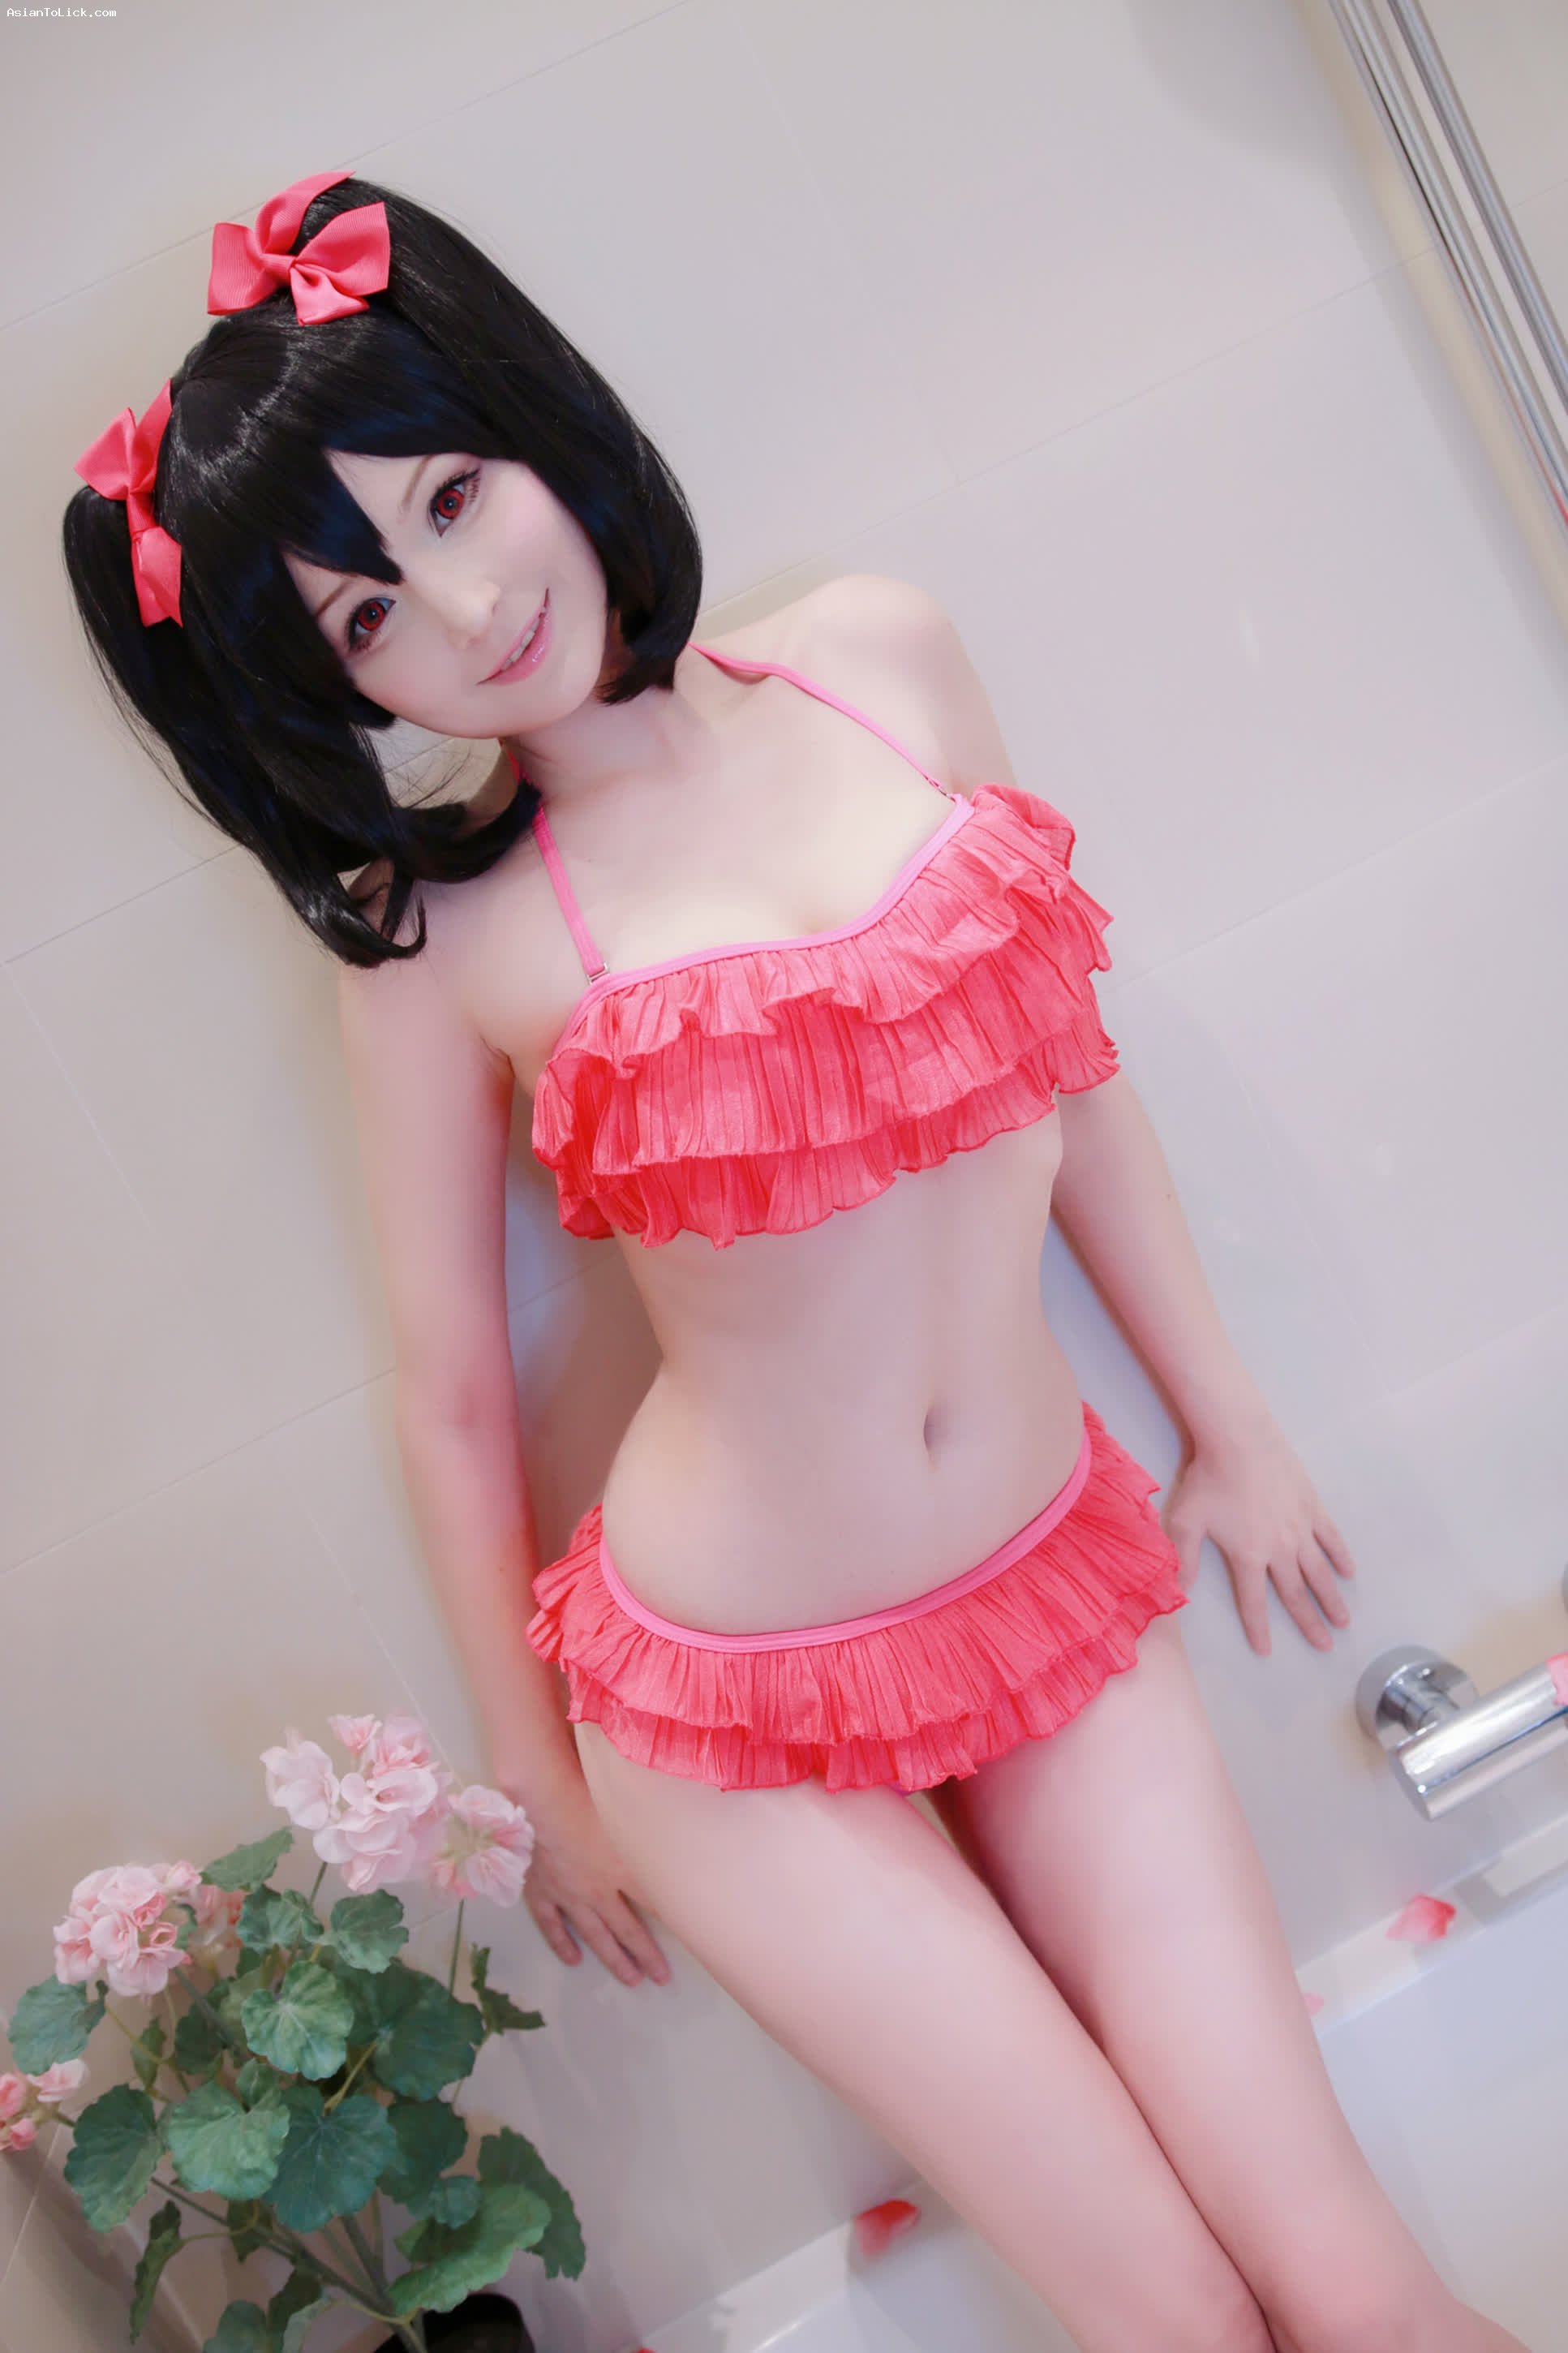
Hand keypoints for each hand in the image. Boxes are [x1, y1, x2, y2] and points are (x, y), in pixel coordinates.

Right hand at [518, 1768, 671, 1989]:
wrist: (540, 1802)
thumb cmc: (586, 1795)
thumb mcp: (630, 1810)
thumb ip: (652, 1826)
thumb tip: (678, 1825)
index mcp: (623, 1869)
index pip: (656, 1901)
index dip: (675, 1921)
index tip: (693, 1939)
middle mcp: (598, 1889)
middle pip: (627, 1928)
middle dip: (645, 1954)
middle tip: (661, 1978)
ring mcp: (567, 1894)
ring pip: (594, 1934)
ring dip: (613, 1958)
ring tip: (631, 1980)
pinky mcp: (540, 1892)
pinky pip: (552, 1924)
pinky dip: (562, 1943)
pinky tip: (573, 1960)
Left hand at [1163, 1421, 1356, 1655]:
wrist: (1238, 1439)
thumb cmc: (1208, 1479)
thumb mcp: (1186, 1521)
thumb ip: (1184, 1559)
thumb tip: (1179, 1592)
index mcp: (1247, 1556)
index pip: (1253, 1601)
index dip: (1259, 1628)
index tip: (1266, 1651)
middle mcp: (1279, 1549)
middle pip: (1296, 1594)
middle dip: (1309, 1623)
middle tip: (1325, 1647)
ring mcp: (1300, 1528)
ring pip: (1320, 1572)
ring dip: (1331, 1599)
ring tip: (1343, 1621)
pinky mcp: (1312, 1507)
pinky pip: (1331, 1538)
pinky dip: (1341, 1557)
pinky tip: (1349, 1573)